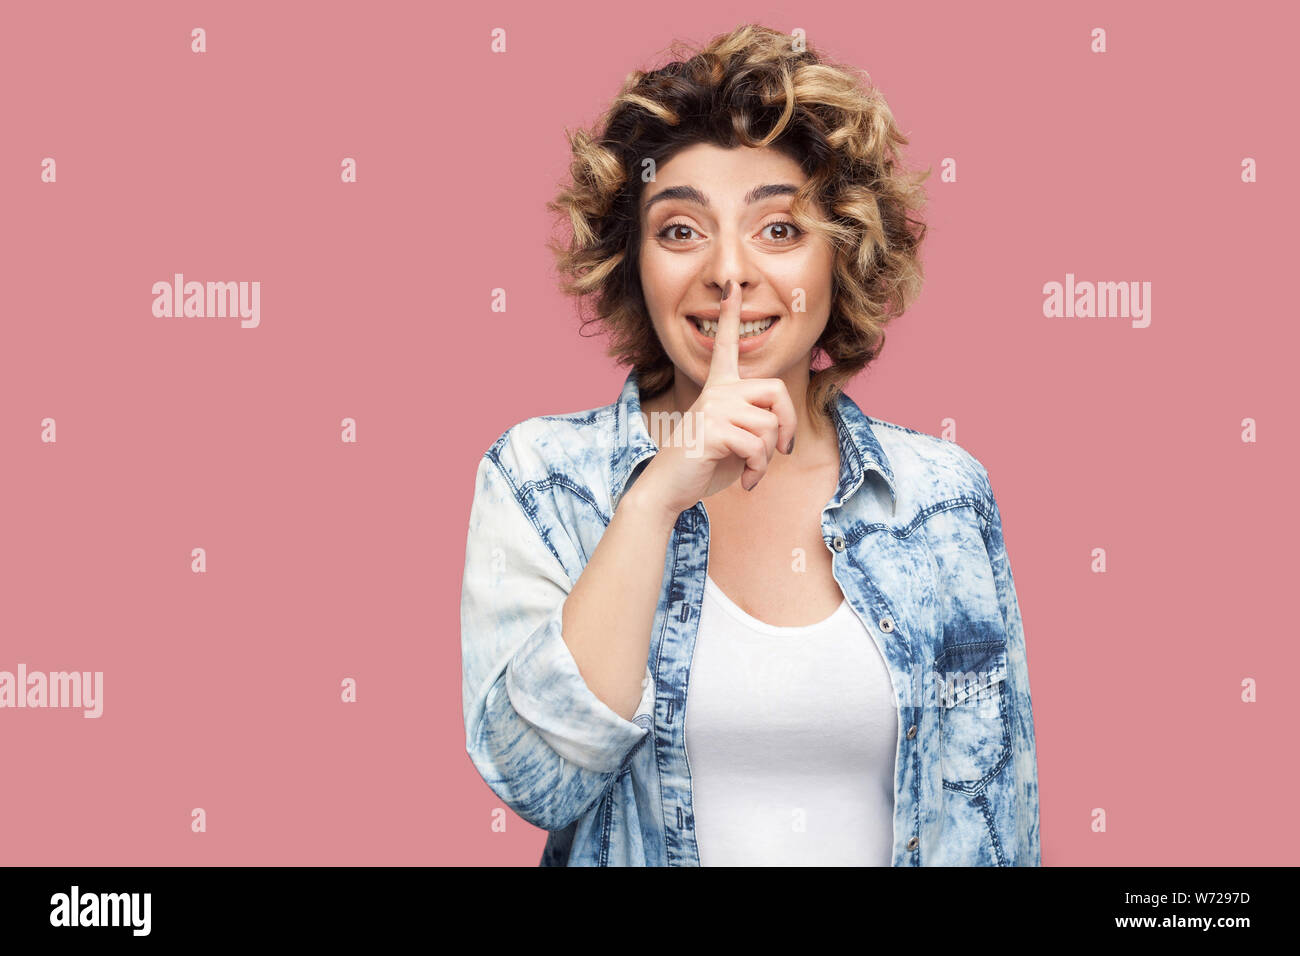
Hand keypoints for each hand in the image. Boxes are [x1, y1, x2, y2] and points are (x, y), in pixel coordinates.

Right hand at [634, 279, 797, 516]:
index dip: (729, 314)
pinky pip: (758, 447)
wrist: (668, 489)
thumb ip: (758, 426)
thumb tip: (781, 435)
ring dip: (768, 457)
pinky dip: (758, 470)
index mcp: (718, 388)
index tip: (730, 285)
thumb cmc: (704, 465)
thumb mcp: (737, 441)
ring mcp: (713, 407)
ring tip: (751, 470)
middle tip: (782, 450)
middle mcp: (716, 391)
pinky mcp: (713, 429)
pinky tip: (746, 481)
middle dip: (787, 425)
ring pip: (769, 425)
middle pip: (776, 391)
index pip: (726, 345)